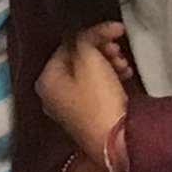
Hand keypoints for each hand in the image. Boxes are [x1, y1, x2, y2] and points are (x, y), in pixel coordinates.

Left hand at [35, 21, 132, 164]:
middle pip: (77, 59)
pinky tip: (125, 75)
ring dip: (107, 62)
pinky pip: (95, 88)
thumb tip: (87, 32)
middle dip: (101, 49)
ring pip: (88, 73)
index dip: (92, 34)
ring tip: (124, 64)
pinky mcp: (86, 116)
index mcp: (46, 79)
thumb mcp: (90, 59)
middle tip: (118, 48)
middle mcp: (51, 94)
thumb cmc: (98, 98)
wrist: (116, 141)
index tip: (115, 30)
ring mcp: (69, 108)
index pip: (67, 44)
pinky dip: (109, 78)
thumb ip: (85, 38)